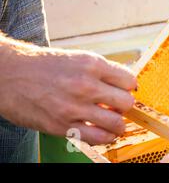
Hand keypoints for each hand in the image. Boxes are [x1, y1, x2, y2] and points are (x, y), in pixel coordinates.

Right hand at [0, 37, 136, 145]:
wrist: (10, 74)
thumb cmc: (45, 65)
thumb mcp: (78, 58)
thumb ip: (102, 70)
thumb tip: (125, 83)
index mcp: (92, 64)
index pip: (129, 81)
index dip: (129, 88)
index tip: (125, 91)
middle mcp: (85, 85)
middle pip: (127, 102)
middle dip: (125, 106)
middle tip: (117, 106)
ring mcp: (74, 107)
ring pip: (116, 123)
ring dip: (118, 124)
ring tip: (113, 122)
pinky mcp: (62, 125)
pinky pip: (96, 138)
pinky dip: (105, 137)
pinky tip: (103, 132)